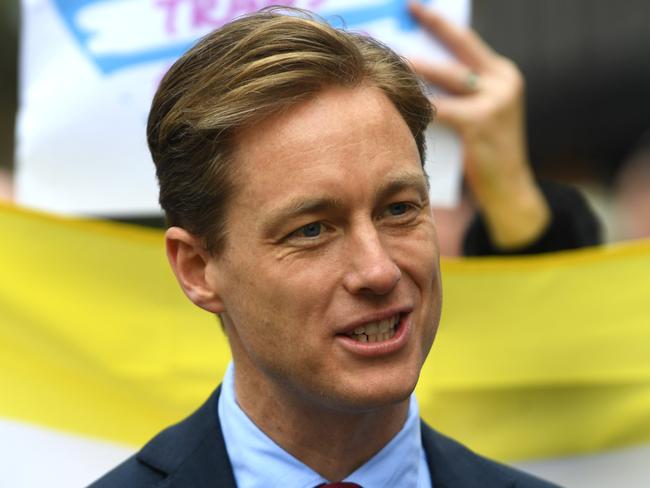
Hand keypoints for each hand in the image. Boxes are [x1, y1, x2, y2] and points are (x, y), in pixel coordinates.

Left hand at [408, 1, 549, 248]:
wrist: (509, 188)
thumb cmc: (484, 151)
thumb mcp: (478, 112)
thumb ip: (457, 91)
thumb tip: (414, 69)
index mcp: (502, 74)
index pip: (467, 41)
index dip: (442, 23)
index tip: (419, 6)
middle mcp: (503, 81)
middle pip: (460, 46)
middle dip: (432, 24)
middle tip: (407, 7)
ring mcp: (495, 101)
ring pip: (447, 76)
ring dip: (416, 64)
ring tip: (391, 52)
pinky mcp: (481, 123)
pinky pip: (440, 108)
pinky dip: (418, 102)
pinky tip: (396, 96)